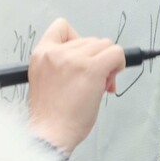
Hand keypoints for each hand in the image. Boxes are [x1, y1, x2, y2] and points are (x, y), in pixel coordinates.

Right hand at [26, 18, 125, 153]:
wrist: (51, 133)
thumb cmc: (50, 115)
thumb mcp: (45, 80)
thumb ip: (62, 64)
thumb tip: (91, 59)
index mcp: (40, 54)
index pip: (61, 27)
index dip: (76, 39)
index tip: (79, 57)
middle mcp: (55, 53)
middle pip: (90, 39)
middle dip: (95, 57)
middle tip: (93, 80)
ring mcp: (74, 60)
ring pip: (105, 45)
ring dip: (108, 62)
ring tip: (99, 84)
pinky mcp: (92, 69)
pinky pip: (117, 53)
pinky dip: (119, 64)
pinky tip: (110, 80)